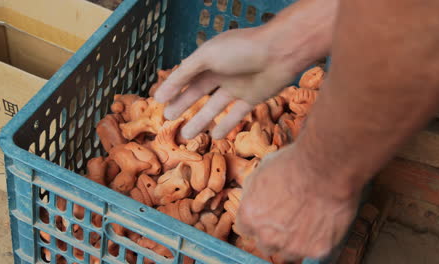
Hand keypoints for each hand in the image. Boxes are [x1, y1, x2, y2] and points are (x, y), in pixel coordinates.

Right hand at [155, 27, 300, 139]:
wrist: (280, 53)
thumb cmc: (242, 50)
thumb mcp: (207, 56)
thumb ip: (186, 72)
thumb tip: (164, 89)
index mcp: (209, 58)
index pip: (186, 75)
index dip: (172, 87)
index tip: (158, 101)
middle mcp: (222, 72)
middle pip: (197, 92)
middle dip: (182, 105)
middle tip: (168, 118)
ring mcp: (237, 86)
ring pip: (214, 107)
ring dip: (200, 121)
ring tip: (186, 135)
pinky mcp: (252, 98)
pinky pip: (236, 114)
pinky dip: (226, 125)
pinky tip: (214, 136)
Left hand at [236, 147, 358, 260]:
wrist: (325, 168)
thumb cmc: (293, 164)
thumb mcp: (260, 171)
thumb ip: (252, 192)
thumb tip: (253, 197)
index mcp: (249, 217)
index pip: (244, 228)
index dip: (257, 220)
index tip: (267, 214)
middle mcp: (267, 236)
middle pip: (265, 244)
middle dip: (273, 233)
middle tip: (288, 217)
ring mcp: (292, 246)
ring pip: (288, 253)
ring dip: (293, 241)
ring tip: (306, 220)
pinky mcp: (317, 250)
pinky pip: (312, 251)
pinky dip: (316, 240)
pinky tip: (321, 223)